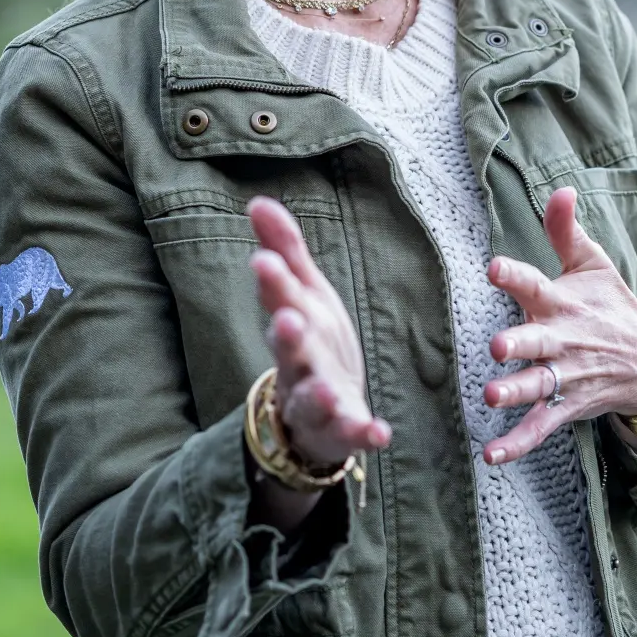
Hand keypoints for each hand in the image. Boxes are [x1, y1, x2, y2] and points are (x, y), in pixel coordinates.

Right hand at [248, 197, 391, 471]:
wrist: (316, 417)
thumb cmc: (311, 343)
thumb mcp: (304, 294)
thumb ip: (285, 250)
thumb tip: (257, 201)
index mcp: (293, 326)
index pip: (280, 301)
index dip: (273, 282)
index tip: (264, 260)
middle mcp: (299, 365)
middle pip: (290, 352)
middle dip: (288, 338)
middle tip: (287, 321)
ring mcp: (318, 402)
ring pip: (313, 399)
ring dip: (320, 395)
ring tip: (329, 391)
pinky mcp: (341, 431)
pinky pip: (351, 434)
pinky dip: (363, 435)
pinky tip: (379, 433)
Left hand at [480, 187, 636, 465]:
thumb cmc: (611, 306)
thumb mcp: (594, 265)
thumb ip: (566, 231)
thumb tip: (561, 187)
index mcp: (564, 302)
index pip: (536, 284)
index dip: (515, 276)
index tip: (494, 267)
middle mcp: (563, 340)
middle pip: (539, 342)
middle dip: (520, 343)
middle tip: (499, 345)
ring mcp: (565, 376)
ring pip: (538, 386)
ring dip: (516, 392)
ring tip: (491, 395)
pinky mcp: (566, 406)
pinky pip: (539, 428)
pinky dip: (517, 443)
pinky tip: (491, 455)